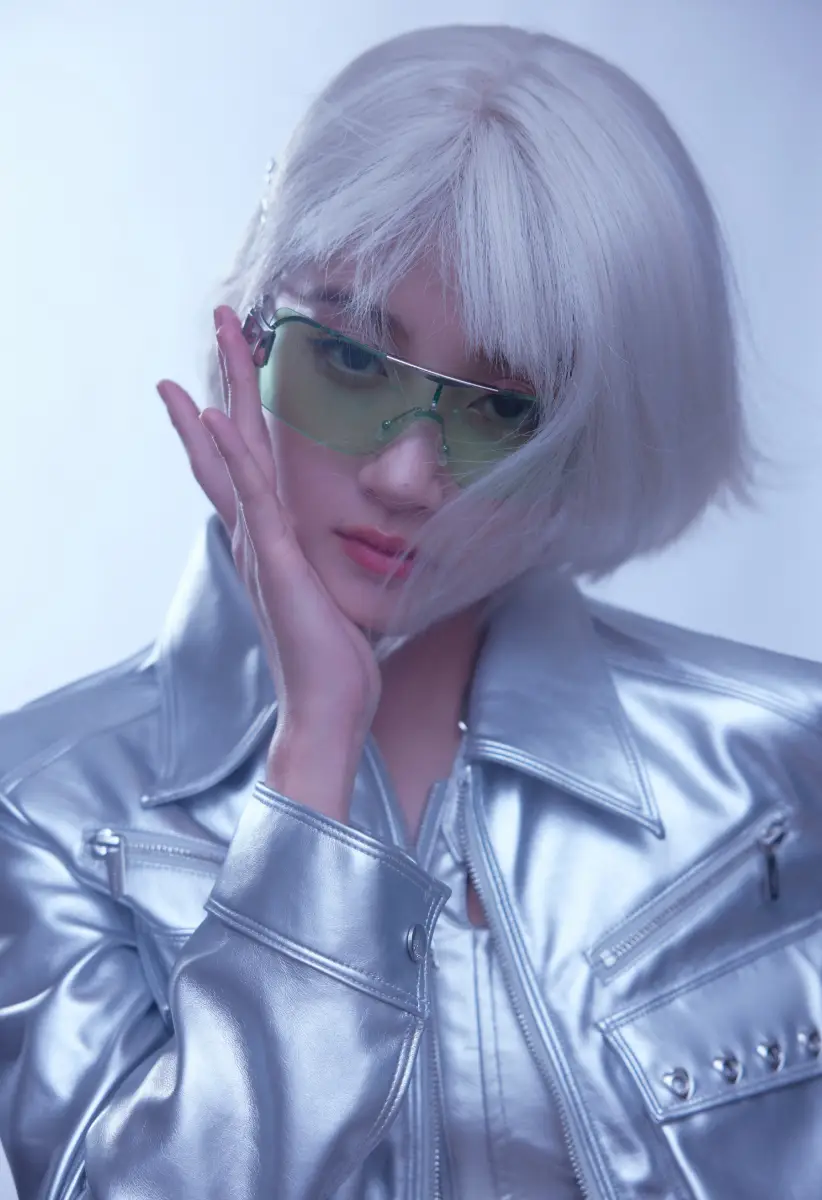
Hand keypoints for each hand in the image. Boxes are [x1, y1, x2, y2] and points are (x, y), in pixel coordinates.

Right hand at [157, 306, 381, 806]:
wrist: (329, 712)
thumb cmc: (335, 663)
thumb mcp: (338, 598)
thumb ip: (330, 567)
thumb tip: (352, 551)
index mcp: (271, 542)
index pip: (245, 466)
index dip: (231, 417)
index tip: (224, 373)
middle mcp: (257, 537)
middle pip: (231, 445)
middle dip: (226, 380)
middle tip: (222, 320)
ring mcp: (262, 547)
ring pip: (235, 457)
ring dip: (223, 394)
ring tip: (217, 339)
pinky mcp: (276, 562)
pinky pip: (252, 498)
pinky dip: (232, 456)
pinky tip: (220, 416)